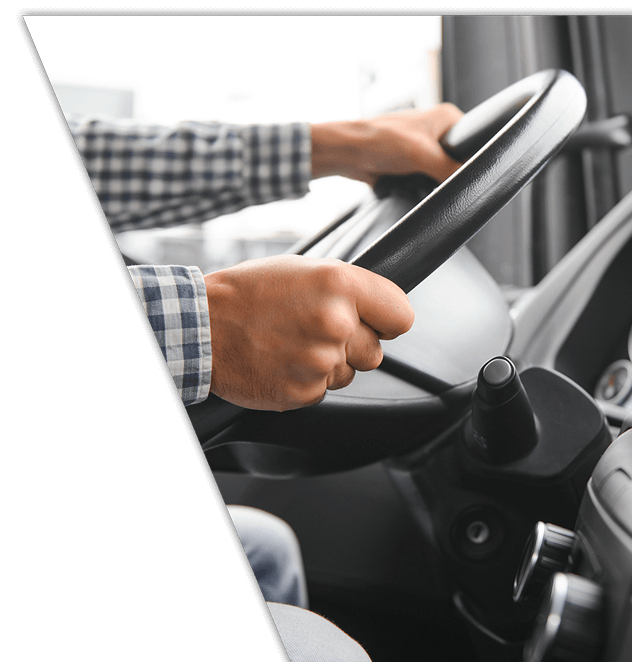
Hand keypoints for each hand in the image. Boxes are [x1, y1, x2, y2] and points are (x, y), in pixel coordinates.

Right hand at [204, 255, 413, 410]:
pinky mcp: (304, 392)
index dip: (388, 321)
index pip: (401, 315)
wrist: (201, 327)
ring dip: (328, 364)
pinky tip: (281, 361)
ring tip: (291, 343)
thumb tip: (382, 310)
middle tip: (313, 330)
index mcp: (339, 284)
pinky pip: (323, 390)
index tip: (378, 323)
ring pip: (349, 372)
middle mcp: (336, 322)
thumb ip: (348, 290)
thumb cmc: (248, 293)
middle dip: (352, 345)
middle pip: (376, 351)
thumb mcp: (304, 270)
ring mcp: (320, 361)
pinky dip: (305, 381)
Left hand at [310, 103, 463, 185]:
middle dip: (455, 175)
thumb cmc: (379, 141)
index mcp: (447, 117)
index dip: (477, 160)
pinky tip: (420, 190)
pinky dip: (425, 187)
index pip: (477, 141)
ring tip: (430, 185)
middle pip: (462, 160)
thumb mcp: (423, 156)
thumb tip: (474, 185)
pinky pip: (429, 180)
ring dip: (438, 183)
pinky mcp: (414, 163)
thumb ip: (451, 170)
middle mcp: (438, 131)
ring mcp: (426, 148)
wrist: (347, 154)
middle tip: (447, 183)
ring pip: (445, 173)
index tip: (474, 176)